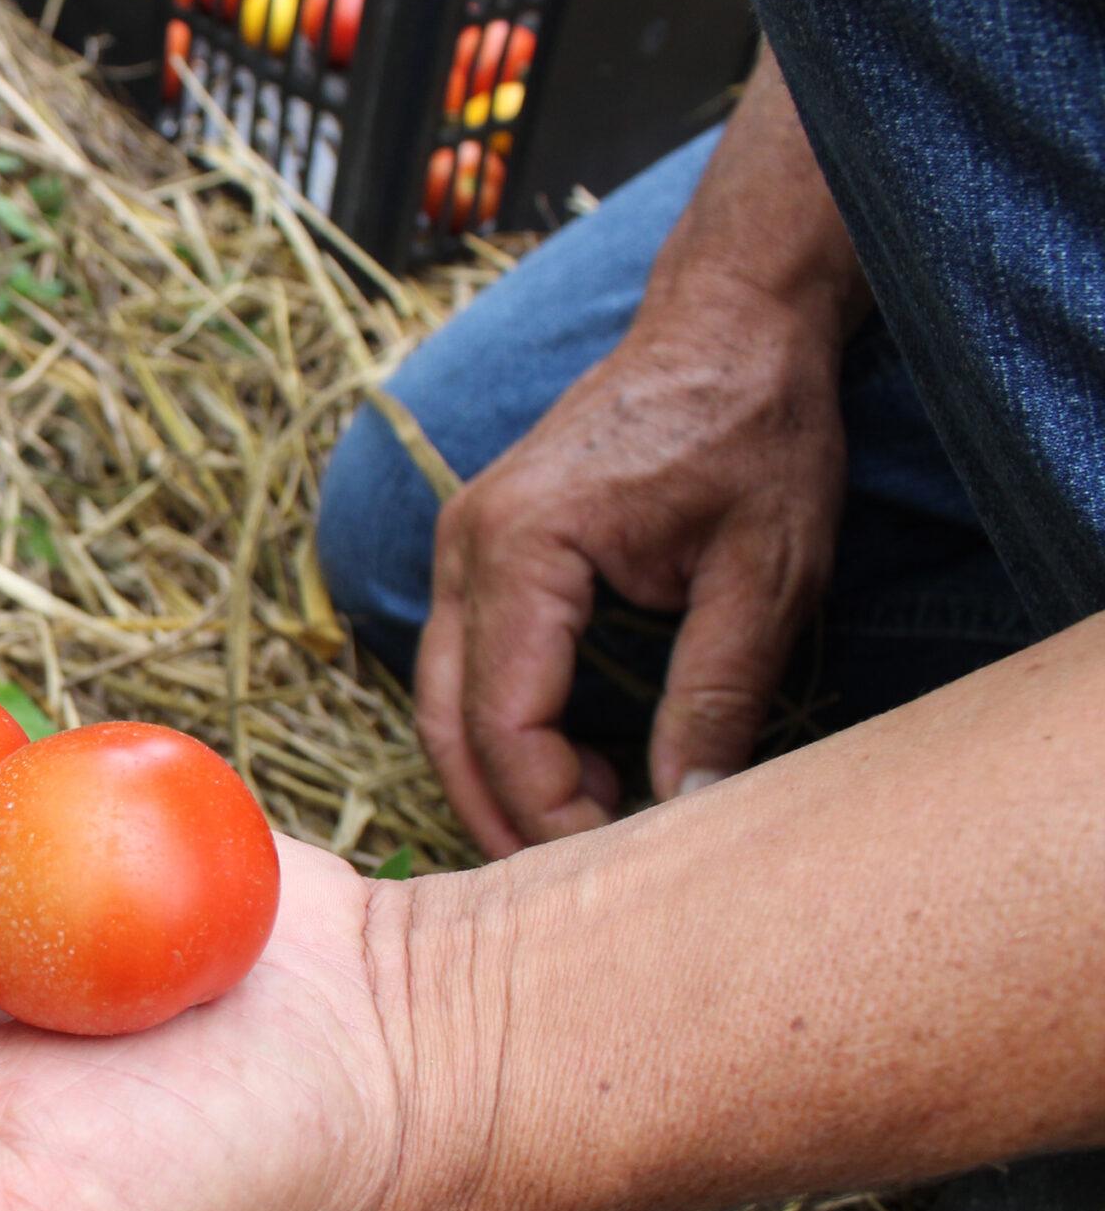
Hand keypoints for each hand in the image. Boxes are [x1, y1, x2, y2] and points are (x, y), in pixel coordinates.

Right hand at [417, 287, 845, 856]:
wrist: (728, 324)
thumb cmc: (754, 428)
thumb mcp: (766, 572)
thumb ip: (718, 695)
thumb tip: (688, 810)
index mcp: (522, 546)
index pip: (505, 723)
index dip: (551, 810)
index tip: (620, 856)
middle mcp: (465, 545)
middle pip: (446, 724)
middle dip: (500, 815)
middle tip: (569, 885)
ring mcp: (462, 543)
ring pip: (443, 699)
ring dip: (496, 776)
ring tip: (577, 832)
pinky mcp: (481, 548)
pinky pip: (465, 663)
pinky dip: (500, 728)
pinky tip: (572, 763)